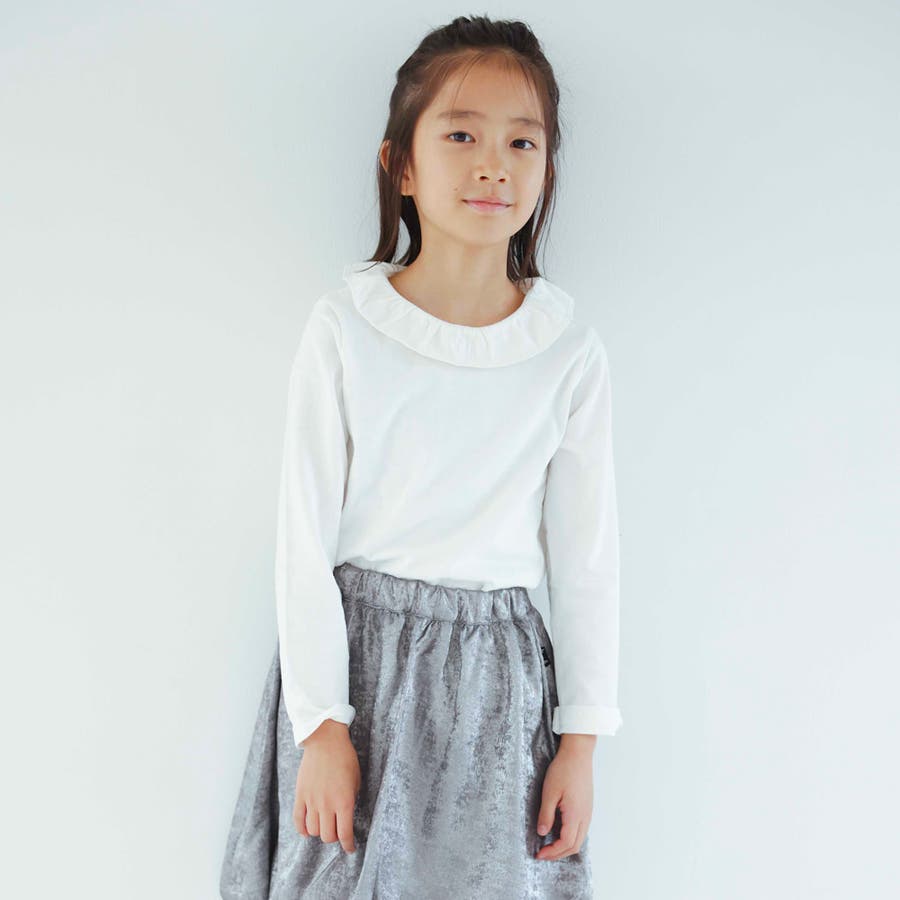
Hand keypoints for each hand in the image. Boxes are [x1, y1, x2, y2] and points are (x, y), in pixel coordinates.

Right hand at [294, 719, 360, 853]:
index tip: (350, 848)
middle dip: (334, 837)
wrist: (325, 740)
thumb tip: (346, 817)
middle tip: (338, 831)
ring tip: (325, 825)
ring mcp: (311, 800)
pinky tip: (308, 829)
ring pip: (313, 831)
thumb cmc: (345, 758)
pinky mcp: (300, 795)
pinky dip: (302, 829)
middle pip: (328, 836)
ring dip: (320, 832)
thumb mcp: (356, 780)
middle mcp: (327, 804)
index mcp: (344, 801)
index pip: (344, 834)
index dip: (348, 845)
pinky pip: (298, 821)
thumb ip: (350, 801)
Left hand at [534, 738, 594, 860]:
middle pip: (575, 845)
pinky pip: (581, 829)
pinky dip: (571, 836)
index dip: (552, 852)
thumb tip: (542, 833)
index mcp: (575, 814)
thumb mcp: (550, 792)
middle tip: (543, 853)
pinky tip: (559, 831)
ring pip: (579, 838)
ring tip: (550, 845)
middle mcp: (585, 816)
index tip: (539, 854)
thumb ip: (546, 815)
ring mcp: (588, 811)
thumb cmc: (563, 770)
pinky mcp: (587, 806)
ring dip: (565, 846)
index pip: (566, 843)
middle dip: (558, 853)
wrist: (578, 753)